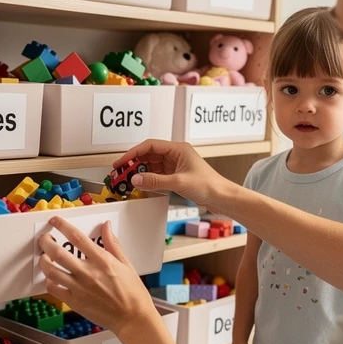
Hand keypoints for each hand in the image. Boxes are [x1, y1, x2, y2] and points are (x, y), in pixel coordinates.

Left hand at [38, 218, 160, 337]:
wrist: (133, 319)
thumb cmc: (133, 293)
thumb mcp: (126, 264)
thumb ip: (113, 244)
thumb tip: (107, 226)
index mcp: (102, 261)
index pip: (77, 237)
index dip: (62, 226)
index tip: (55, 221)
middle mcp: (88, 273)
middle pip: (57, 253)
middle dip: (46, 242)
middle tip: (44, 238)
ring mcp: (79, 288)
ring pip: (51, 271)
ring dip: (44, 261)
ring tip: (44, 257)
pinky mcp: (74, 302)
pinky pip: (54, 288)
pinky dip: (49, 281)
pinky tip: (51, 277)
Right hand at [113, 140, 230, 212]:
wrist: (221, 197)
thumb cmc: (209, 185)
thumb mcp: (178, 182)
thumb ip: (155, 180)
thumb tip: (136, 179)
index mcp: (178, 149)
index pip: (149, 146)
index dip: (133, 153)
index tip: (121, 162)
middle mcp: (175, 155)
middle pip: (148, 155)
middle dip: (133, 163)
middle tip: (121, 172)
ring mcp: (174, 165)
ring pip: (151, 165)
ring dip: (139, 172)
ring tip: (128, 179)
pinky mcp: (174, 175)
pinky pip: (156, 174)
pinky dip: (147, 179)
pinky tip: (140, 184)